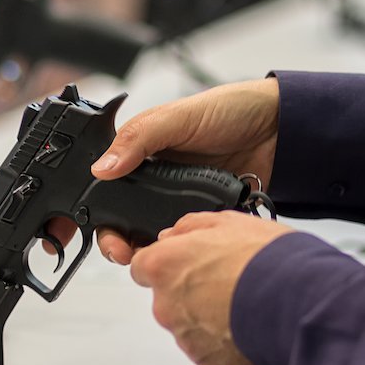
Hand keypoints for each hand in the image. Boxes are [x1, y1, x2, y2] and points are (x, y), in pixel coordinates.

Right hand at [46, 78, 280, 259]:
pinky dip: (176, 248)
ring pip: (148, 234)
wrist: (281, 129)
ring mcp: (178, 200)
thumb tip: (103, 166)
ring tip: (145, 255)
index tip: (83, 230)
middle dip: (114, 239)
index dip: (88, 209)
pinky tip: (176, 251)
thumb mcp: (178, 117)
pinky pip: (182, 239)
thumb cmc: (231, 109)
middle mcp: (155, 179)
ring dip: (143, 248)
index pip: (103, 185)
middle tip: (120, 251)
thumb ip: (139, 138)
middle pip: (121, 218)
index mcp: (140, 152)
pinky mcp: (202, 215)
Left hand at [131, 211, 291, 364]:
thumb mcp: (228, 222)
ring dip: (207, 317)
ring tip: (242, 304)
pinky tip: (247, 325)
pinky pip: (208, 349)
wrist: (298, 303)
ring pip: (188, 325)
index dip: (166, 264)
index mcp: (164, 266)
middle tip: (226, 283)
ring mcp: (184, 336)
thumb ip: (190, 227)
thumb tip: (175, 234)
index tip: (184, 264)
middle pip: (167, 298)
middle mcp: (166, 304)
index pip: (143, 266)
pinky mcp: (206, 361)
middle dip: (190, 292)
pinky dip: (223, 341)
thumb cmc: (266, 261)